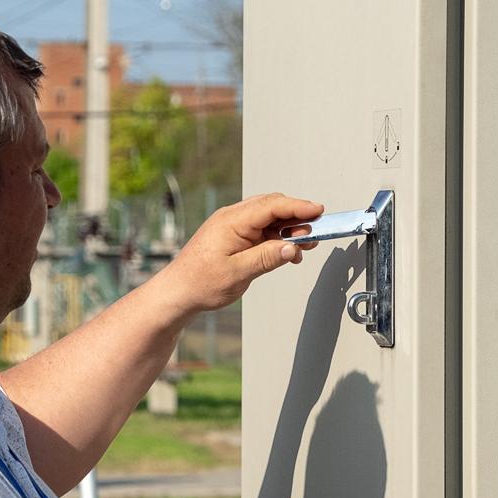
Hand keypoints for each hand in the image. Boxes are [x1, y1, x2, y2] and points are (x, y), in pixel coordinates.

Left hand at [153, 193, 323, 316]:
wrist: (178, 292)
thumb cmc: (200, 282)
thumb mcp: (238, 273)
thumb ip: (267, 258)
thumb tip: (291, 247)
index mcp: (231, 221)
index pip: (272, 205)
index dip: (298, 207)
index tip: (318, 212)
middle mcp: (232, 218)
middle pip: (272, 207)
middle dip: (297, 217)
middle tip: (316, 232)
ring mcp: (232, 226)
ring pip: (268, 218)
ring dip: (288, 229)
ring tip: (304, 244)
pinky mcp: (234, 236)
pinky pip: (261, 230)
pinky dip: (277, 237)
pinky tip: (287, 251)